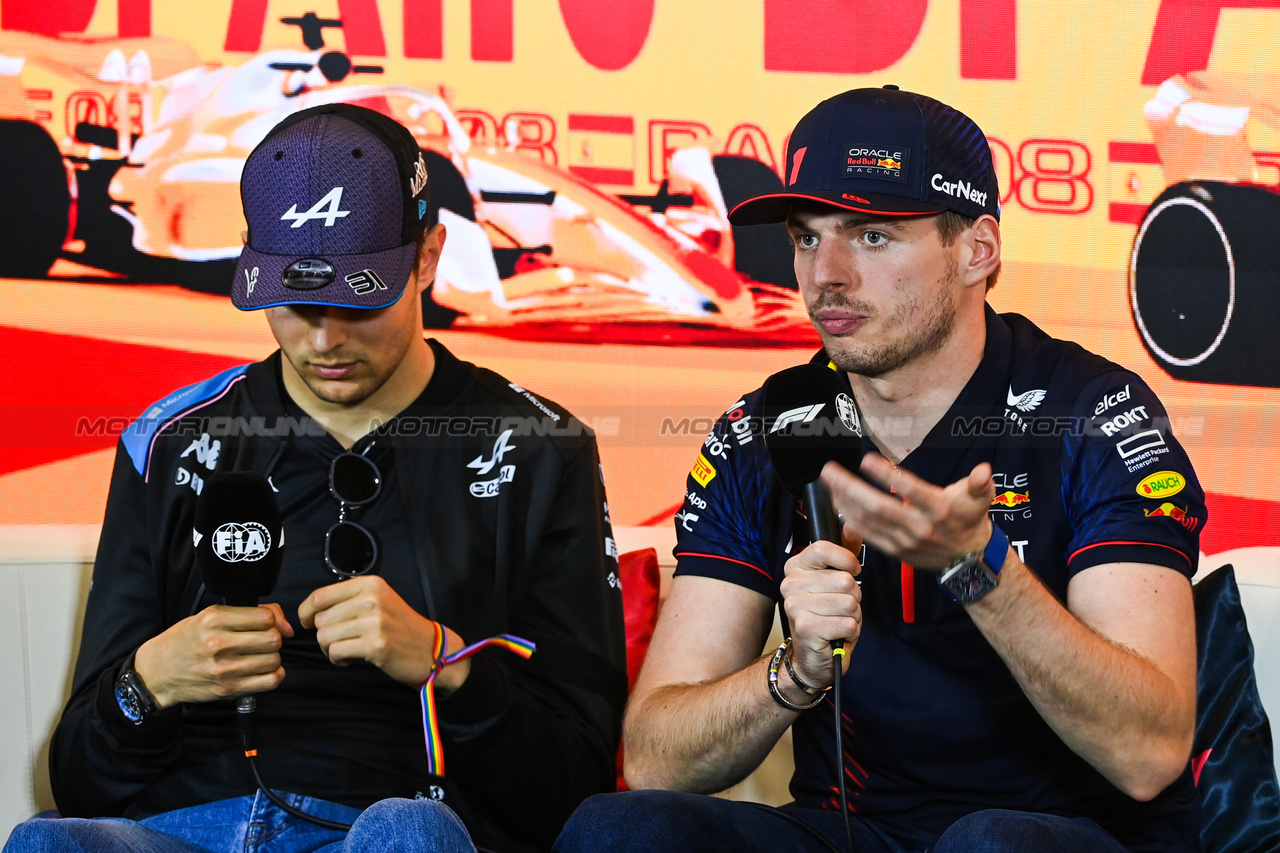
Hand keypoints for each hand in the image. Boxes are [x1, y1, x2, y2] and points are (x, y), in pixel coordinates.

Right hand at [133, 603, 293, 709]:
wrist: (156, 673)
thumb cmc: (184, 641)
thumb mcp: (209, 616)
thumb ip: (249, 613)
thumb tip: (286, 625)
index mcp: (213, 619)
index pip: (265, 617)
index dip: (272, 619)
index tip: (266, 624)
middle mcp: (218, 643)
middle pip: (272, 639)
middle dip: (273, 638)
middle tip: (263, 641)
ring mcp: (223, 669)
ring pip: (273, 660)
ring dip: (272, 658)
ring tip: (259, 656)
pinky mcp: (227, 689)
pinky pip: (269, 682)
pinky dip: (273, 676)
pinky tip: (263, 671)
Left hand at [298, 575, 470, 691]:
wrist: (431, 648)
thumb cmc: (399, 626)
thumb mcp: (378, 600)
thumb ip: (349, 599)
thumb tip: (310, 610)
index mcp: (370, 585)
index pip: (321, 596)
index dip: (305, 611)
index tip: (306, 622)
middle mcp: (372, 599)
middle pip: (320, 619)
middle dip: (324, 634)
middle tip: (341, 641)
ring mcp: (375, 622)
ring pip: (325, 636)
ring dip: (330, 649)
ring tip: (347, 650)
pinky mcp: (376, 645)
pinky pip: (336, 652)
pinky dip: (338, 659)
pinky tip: (351, 659)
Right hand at [779, 538, 861, 690]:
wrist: (814, 657)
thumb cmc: (828, 615)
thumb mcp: (836, 581)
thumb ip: (844, 554)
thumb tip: (853, 527)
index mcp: (795, 567)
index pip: (823, 548)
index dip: (847, 561)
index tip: (851, 573)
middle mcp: (789, 584)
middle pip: (844, 580)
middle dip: (854, 598)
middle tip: (840, 608)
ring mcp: (794, 606)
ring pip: (850, 603)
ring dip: (853, 617)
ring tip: (838, 622)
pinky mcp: (805, 628)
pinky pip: (849, 623)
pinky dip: (851, 632)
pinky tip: (837, 635)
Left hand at [821, 456, 995, 570]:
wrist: (969, 559)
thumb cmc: (970, 519)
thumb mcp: (981, 499)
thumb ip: (981, 483)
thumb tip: (984, 470)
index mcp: (939, 509)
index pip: (911, 490)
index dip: (888, 475)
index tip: (867, 459)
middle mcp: (919, 527)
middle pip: (880, 507)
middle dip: (851, 488)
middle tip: (830, 470)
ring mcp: (904, 541)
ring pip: (869, 521)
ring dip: (845, 501)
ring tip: (829, 481)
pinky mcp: (895, 551)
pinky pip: (868, 535)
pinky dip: (850, 519)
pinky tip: (837, 503)